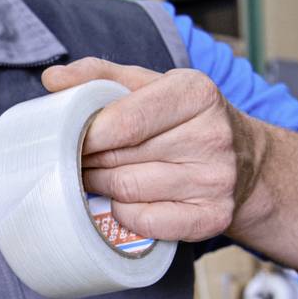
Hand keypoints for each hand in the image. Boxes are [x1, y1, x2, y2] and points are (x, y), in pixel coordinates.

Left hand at [41, 57, 261, 241]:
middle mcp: (212, 135)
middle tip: (77, 160)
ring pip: (128, 190)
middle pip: (120, 158)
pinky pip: (146, 222)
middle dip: (89, 161)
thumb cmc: (183, 119)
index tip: (68, 139)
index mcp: (196, 93)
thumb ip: (99, 76)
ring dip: (101, 187)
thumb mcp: (149, 85)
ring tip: (96, 177)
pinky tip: (124, 201)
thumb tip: (53, 79)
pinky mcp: (214, 216)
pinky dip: (124, 214)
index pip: (124, 121)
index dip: (87, 135)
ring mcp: (216, 179)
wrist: (243, 158)